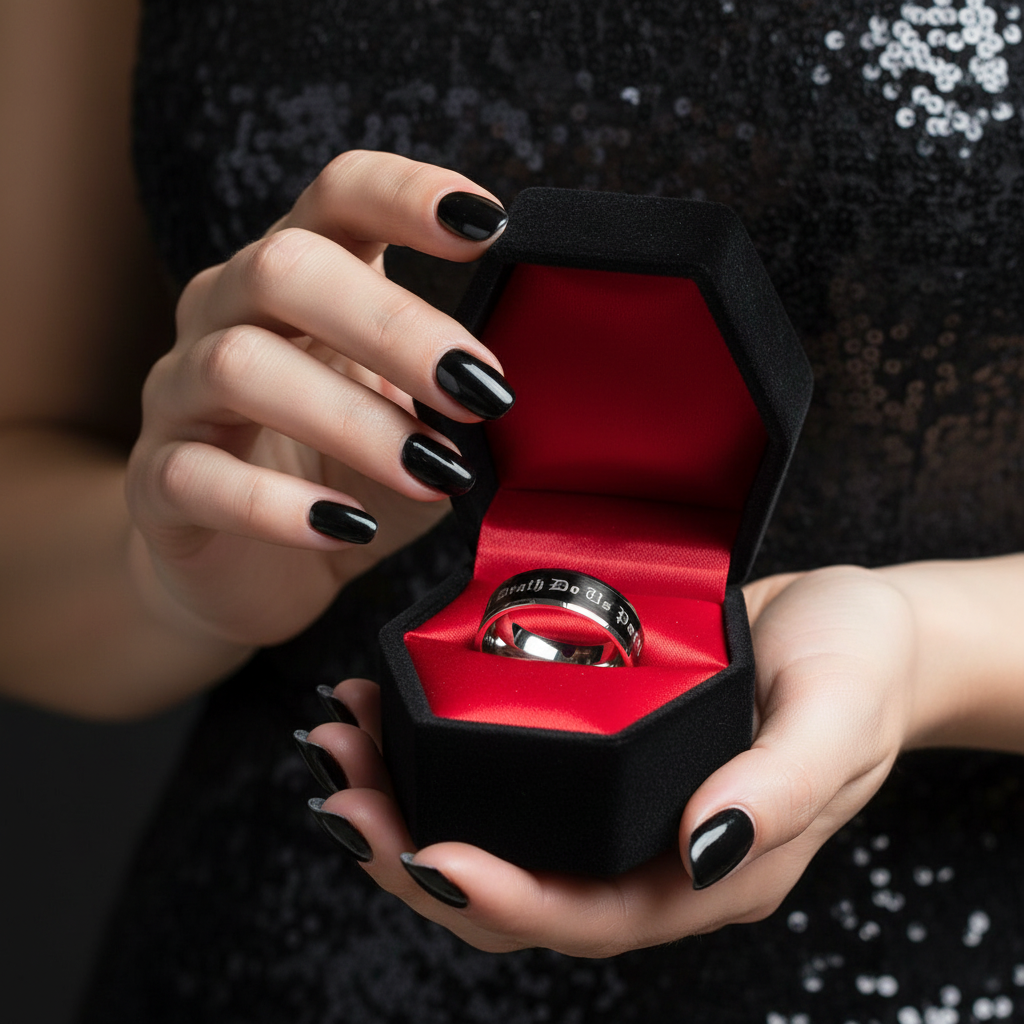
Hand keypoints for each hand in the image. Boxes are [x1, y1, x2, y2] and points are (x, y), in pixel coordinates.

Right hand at [125, 152, 513, 650]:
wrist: (251, 568)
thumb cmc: (344, 476)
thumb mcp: (410, 417)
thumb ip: (452, 390)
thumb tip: (531, 387)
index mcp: (299, 278)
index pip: (338, 196)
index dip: (407, 194)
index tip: (489, 225)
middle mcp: (226, 312)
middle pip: (285, 268)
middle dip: (395, 326)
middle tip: (482, 391)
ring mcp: (180, 392)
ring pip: (240, 365)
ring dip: (354, 421)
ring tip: (435, 473)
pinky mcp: (158, 479)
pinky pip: (198, 476)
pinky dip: (280, 506)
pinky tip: (349, 526)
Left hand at [303, 564, 924, 955]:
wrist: (860, 630)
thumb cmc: (858, 670)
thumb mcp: (835, 719)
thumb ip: (775, 791)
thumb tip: (697, 850)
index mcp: (704, 869)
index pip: (585, 915)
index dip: (498, 898)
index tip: (423, 852)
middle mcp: (648, 852)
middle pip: (513, 889)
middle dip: (412, 853)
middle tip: (342, 792)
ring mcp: (617, 808)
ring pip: (493, 835)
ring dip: (405, 802)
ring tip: (341, 746)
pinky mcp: (599, 757)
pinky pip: (507, 777)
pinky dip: (438, 755)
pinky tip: (392, 711)